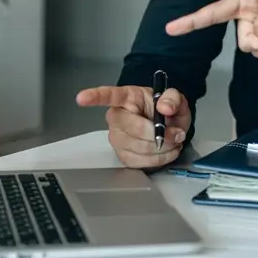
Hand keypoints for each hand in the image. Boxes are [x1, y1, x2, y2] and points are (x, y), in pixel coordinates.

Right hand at [75, 85, 191, 168]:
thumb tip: (165, 107)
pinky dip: (159, 159)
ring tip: (174, 141)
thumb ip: (173, 99)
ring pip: (138, 148)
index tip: (81, 98)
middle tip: (177, 134)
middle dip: (159, 135)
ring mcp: (117, 138)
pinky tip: (167, 151)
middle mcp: (117, 117)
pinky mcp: (122, 155)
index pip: (108, 95)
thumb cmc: (166, 109)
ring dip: (163, 148)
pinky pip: (140, 162)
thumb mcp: (175, 98)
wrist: (170, 126)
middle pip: (133, 129)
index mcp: (127, 97)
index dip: (94, 97)